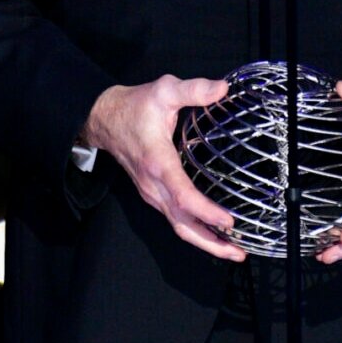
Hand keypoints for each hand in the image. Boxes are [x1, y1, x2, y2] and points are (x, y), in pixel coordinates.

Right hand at [83, 74, 247, 261]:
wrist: (103, 119)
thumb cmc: (134, 107)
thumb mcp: (163, 90)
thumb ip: (193, 89)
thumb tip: (222, 89)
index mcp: (158, 162)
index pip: (183, 196)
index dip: (206, 212)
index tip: (229, 222)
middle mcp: (154, 185)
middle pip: (183, 224)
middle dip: (211, 243)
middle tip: (238, 253)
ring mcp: (152, 193)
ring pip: (178, 226)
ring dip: (205, 242)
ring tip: (233, 250)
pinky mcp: (153, 195)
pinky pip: (175, 219)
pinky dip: (195, 231)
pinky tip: (213, 233)